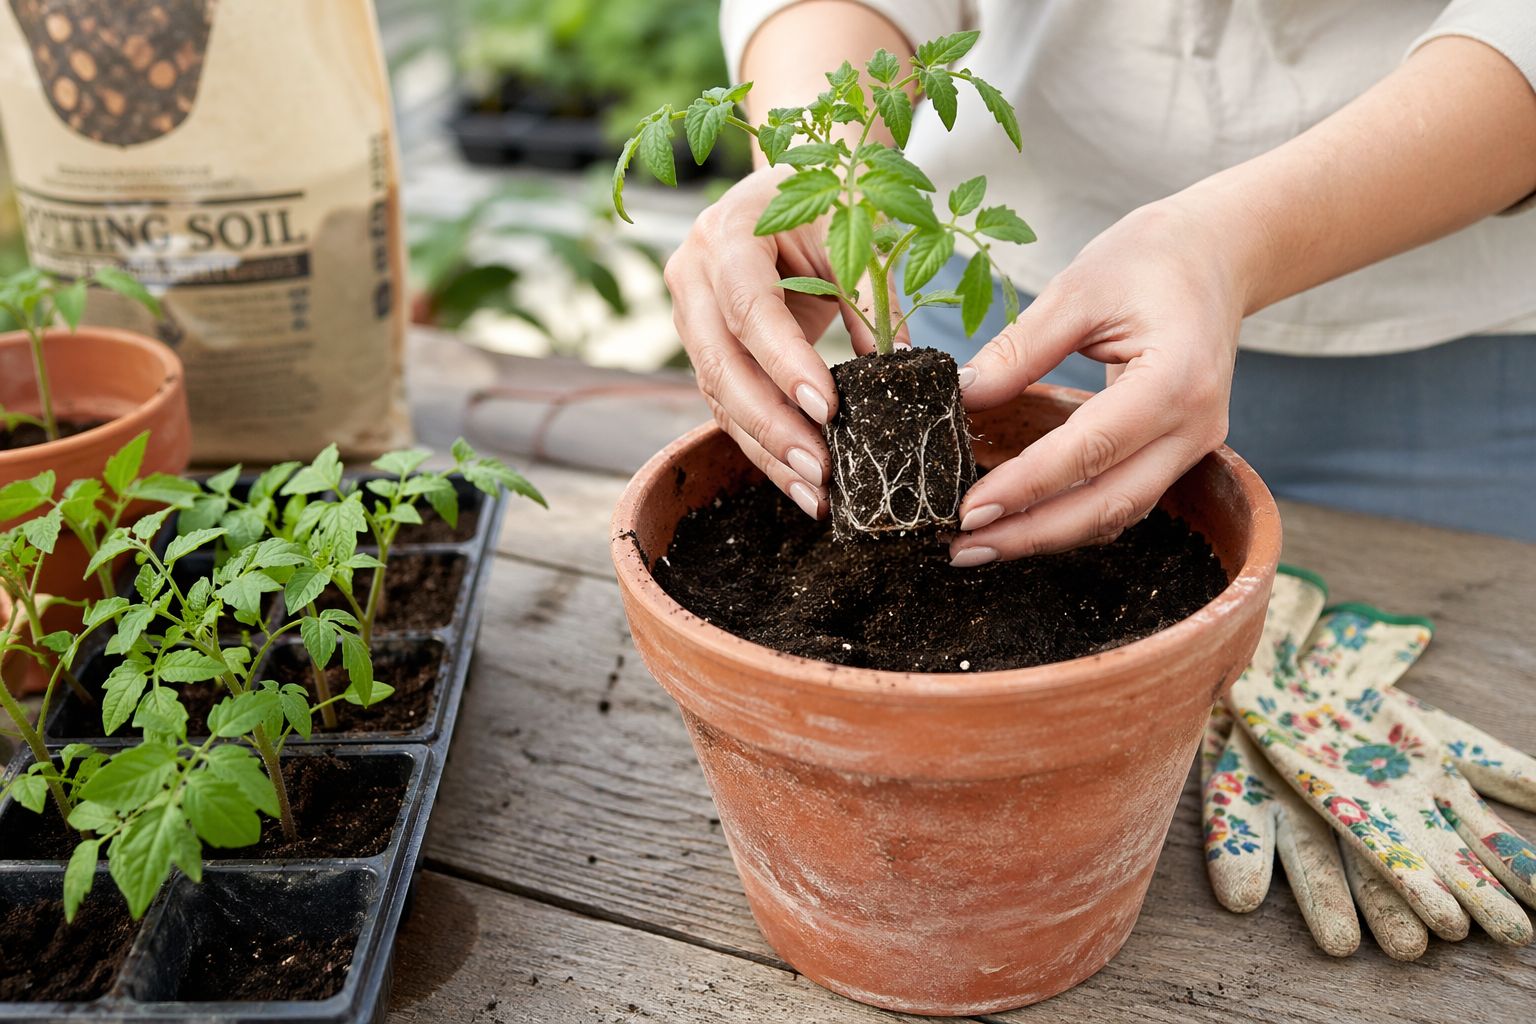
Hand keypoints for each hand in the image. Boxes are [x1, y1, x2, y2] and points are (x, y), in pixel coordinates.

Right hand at [664, 167, 904, 518]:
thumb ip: (872, 297)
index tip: (828, 409)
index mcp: (726, 234)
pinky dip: (765, 447)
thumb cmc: (832, 198)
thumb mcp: (857, 233)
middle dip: (773, 425)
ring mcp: (689, 315)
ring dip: (768, 451)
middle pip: (720, 364)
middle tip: (822, 472)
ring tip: (817, 495)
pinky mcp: (704, 349)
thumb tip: (902, 371)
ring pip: (718, 396)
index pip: (749, 307)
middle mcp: (693, 276)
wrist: (792, 181)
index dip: (784, 362)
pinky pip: (726, 407)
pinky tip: (800, 482)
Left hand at [949, 198, 1248, 564]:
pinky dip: (1071, 516)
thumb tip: (960, 398)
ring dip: (1048, 536)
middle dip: (1032, 534)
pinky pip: (1123, 498)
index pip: (1090, 451)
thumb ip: (1020, 349)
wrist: (1218, 254)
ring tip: (980, 545)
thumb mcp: (1078, 288)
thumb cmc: (1151, 259)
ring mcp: (1194, 446)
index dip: (1026, 487)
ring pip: (1117, 512)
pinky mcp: (1178, 453)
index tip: (968, 510)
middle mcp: (1195, 426)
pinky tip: (1021, 522)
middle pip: (1108, 504)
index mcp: (1176, 380)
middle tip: (962, 548)